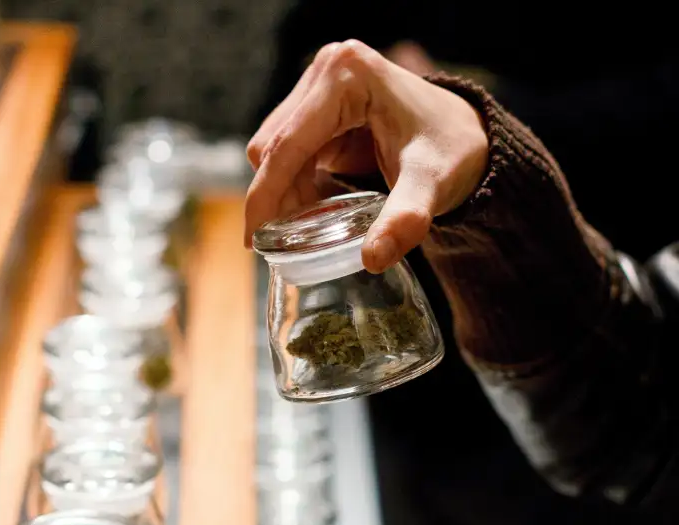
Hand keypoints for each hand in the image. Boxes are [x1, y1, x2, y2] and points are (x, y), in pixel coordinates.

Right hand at [245, 40, 487, 272]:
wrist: (465, 135)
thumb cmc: (452, 150)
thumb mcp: (433, 183)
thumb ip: (405, 218)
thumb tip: (373, 259)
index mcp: (348, 76)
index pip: (287, 143)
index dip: (265, 195)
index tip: (253, 242)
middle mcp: (326, 71)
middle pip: (272, 145)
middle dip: (277, 196)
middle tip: (296, 240)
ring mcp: (319, 85)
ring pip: (272, 149)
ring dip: (284, 190)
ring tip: (312, 224)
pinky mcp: (318, 104)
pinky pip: (287, 149)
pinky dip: (294, 181)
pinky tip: (316, 204)